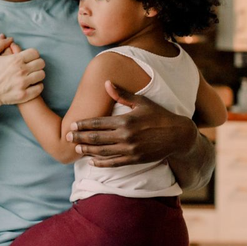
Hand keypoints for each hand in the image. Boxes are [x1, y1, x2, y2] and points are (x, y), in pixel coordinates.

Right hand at [0, 36, 44, 105]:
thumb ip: (0, 44)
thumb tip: (10, 39)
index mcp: (15, 60)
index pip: (35, 53)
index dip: (33, 54)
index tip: (29, 58)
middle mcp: (21, 71)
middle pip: (41, 63)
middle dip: (37, 63)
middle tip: (32, 66)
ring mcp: (23, 84)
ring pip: (41, 75)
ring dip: (38, 74)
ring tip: (32, 75)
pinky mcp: (24, 95)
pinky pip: (39, 88)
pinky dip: (38, 86)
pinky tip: (32, 85)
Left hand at [66, 80, 196, 166]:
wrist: (178, 135)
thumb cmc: (159, 115)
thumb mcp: (142, 102)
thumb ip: (122, 94)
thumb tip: (106, 82)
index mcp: (125, 121)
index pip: (98, 123)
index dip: (83, 125)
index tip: (73, 125)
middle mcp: (126, 136)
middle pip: (96, 138)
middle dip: (80, 138)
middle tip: (68, 137)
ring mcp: (130, 150)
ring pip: (103, 151)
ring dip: (88, 150)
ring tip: (76, 148)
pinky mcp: (135, 159)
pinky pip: (114, 163)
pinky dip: (101, 163)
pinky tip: (92, 161)